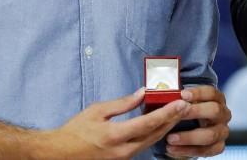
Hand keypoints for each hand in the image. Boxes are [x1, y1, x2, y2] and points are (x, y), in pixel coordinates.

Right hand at [38, 89, 190, 159]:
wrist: (60, 154)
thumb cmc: (76, 130)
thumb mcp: (97, 111)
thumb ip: (123, 103)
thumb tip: (143, 93)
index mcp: (115, 136)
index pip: (148, 123)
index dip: (167, 113)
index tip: (181, 103)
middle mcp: (123, 150)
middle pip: (155, 134)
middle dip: (172, 120)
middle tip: (186, 106)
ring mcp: (123, 158)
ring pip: (151, 142)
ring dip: (166, 128)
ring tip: (178, 113)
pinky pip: (143, 147)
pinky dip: (154, 135)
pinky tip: (161, 125)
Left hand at [164, 86, 230, 157]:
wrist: (188, 133)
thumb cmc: (186, 114)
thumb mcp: (184, 103)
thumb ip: (179, 99)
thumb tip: (167, 95)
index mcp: (217, 99)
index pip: (211, 92)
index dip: (198, 93)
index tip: (182, 95)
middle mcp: (222, 114)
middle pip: (215, 110)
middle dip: (195, 112)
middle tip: (178, 115)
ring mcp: (222, 131)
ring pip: (210, 134)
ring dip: (189, 137)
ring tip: (170, 139)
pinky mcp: (218, 146)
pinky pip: (206, 150)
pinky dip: (188, 150)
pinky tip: (174, 149)